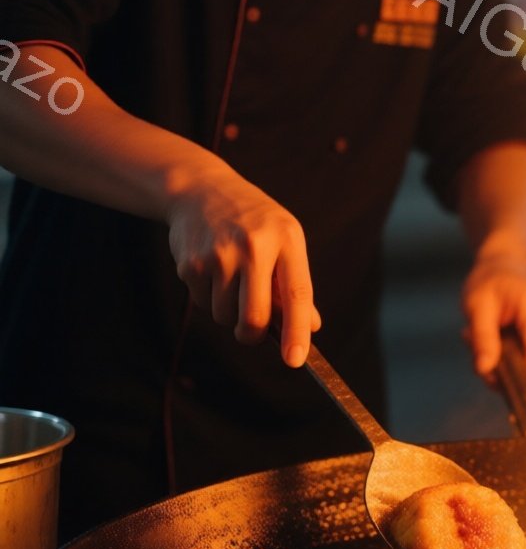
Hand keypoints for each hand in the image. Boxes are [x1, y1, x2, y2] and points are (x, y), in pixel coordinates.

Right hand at [166, 168, 319, 366]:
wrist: (200, 188)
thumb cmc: (252, 220)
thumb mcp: (283, 238)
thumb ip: (295, 282)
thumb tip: (311, 328)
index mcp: (285, 238)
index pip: (296, 293)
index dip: (297, 330)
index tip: (295, 360)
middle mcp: (253, 245)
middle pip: (255, 317)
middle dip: (253, 334)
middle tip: (253, 329)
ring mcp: (219, 255)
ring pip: (226, 317)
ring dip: (229, 312)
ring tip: (231, 280)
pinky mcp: (191, 263)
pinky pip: (203, 304)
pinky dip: (208, 298)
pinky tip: (211, 269)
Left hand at [460, 253, 525, 386]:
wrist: (504, 265)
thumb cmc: (488, 281)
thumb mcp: (476, 306)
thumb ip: (482, 338)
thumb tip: (485, 370)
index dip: (525, 379)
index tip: (498, 386)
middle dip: (506, 369)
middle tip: (476, 354)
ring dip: (505, 363)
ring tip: (481, 342)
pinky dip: (511, 357)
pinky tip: (494, 341)